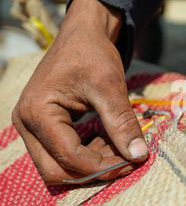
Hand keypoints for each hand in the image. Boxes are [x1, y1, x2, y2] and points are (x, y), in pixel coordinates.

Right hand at [12, 0, 148, 184]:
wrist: (83, 34)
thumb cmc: (93, 54)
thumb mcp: (110, 86)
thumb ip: (122, 122)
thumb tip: (139, 156)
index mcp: (37, 112)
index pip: (69, 157)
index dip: (103, 166)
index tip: (133, 162)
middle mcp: (27, 124)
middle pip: (57, 170)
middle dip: (94, 171)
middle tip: (127, 161)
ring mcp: (33, 127)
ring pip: (60, 166)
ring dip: (92, 165)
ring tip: (122, 149)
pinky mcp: (44, 128)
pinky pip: (63, 154)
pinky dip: (88, 154)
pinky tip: (111, 143)